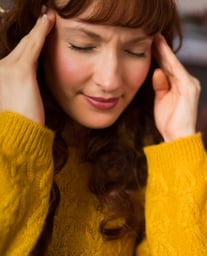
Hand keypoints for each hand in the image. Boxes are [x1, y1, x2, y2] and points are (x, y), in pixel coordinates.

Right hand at [0, 8, 54, 124]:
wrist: (18, 135)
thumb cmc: (23, 125)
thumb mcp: (22, 102)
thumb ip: (26, 89)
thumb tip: (33, 87)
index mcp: (0, 76)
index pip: (17, 54)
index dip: (29, 42)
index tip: (39, 32)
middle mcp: (0, 68)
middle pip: (21, 46)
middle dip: (34, 33)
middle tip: (45, 17)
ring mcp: (7, 67)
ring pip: (27, 44)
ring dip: (39, 29)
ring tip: (49, 17)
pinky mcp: (20, 70)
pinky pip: (33, 45)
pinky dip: (42, 31)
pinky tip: (49, 21)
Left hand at [152, 33, 199, 141]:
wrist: (178, 138)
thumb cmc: (169, 123)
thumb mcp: (161, 101)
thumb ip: (160, 85)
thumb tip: (157, 71)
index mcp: (183, 86)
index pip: (169, 67)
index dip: (160, 54)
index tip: (149, 42)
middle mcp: (189, 82)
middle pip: (172, 62)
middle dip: (161, 48)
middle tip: (150, 34)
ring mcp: (190, 84)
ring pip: (173, 63)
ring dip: (163, 49)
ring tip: (154, 37)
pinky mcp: (188, 87)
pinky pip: (175, 69)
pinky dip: (168, 58)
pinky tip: (160, 48)